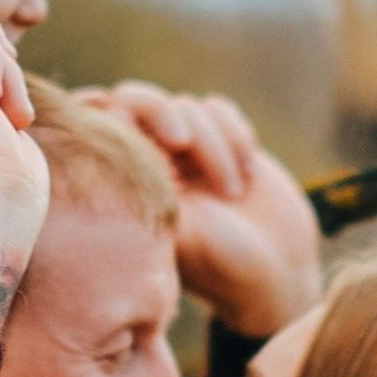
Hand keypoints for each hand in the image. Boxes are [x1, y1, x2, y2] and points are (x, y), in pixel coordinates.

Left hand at [98, 83, 323, 337]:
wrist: (274, 277)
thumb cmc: (220, 265)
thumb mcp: (178, 231)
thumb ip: (148, 179)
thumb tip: (114, 118)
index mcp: (126, 183)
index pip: (102, 125)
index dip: (115, 114)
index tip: (132, 134)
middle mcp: (152, 162)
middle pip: (138, 99)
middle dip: (162, 114)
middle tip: (182, 143)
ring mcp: (189, 151)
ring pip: (187, 107)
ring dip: (214, 143)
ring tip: (231, 192)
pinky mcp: (224, 143)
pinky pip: (218, 109)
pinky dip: (235, 134)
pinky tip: (249, 173)